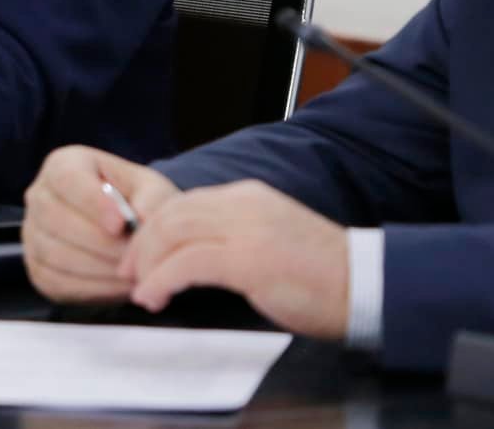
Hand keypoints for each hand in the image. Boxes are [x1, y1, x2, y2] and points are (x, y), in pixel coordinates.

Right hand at [23, 146, 180, 303]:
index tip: (121, 224)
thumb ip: (152, 200)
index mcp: (63, 164)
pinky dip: (92, 287)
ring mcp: (33, 234)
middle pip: (57, 219)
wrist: (127, 231)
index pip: (68, 179)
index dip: (93, 202)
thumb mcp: (151, 190)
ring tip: (133, 272)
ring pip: (55, 254)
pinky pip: (57, 282)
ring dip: (98, 267)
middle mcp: (40, 196)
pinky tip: (119, 285)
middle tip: (134, 255)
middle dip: (100, 242)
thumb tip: (141, 221)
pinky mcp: (37, 269)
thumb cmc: (137, 202)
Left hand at [119, 180, 349, 341]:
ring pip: (172, 232)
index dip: (153, 229)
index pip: (184, 202)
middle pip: (170, 213)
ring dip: (146, 263)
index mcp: (250, 196)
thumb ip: (236, 236)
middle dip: (141, 244)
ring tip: (140, 289)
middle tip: (129, 274)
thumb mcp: (272, 239)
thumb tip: (195, 255)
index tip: (141, 257)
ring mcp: (247, 229)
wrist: (364, 284)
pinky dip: (162, 279)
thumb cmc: (322, 275)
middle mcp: (244, 204)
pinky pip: (188, 262)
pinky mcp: (250, 259)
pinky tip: (155, 297)